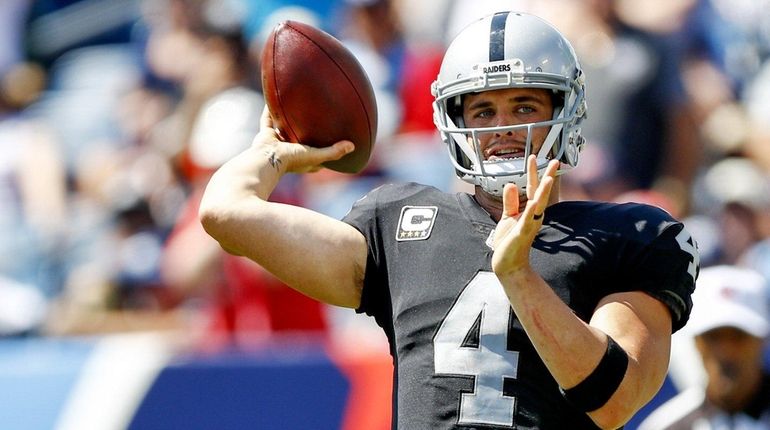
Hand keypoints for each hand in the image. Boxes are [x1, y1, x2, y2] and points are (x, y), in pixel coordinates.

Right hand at [254, 106, 353, 173]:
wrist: (266, 160)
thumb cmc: (292, 161)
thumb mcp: (316, 155)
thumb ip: (333, 151)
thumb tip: (353, 146)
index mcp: (302, 160)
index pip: (317, 156)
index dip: (326, 150)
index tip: (334, 142)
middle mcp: (290, 151)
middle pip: (301, 139)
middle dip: (307, 132)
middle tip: (316, 120)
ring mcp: (277, 142)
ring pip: (284, 128)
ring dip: (289, 119)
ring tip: (296, 106)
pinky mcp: (266, 134)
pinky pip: (269, 118)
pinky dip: (271, 109)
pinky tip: (275, 95)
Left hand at [491, 156, 559, 276]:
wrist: (508, 264)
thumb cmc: (509, 242)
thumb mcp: (508, 217)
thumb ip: (510, 201)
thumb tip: (512, 184)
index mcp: (529, 210)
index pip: (534, 188)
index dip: (534, 172)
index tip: (535, 157)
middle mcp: (533, 216)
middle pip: (542, 193)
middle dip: (548, 176)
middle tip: (555, 160)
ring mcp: (529, 224)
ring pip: (539, 205)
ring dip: (544, 192)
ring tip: (549, 178)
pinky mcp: (522, 234)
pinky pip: (528, 221)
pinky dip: (531, 212)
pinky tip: (534, 203)